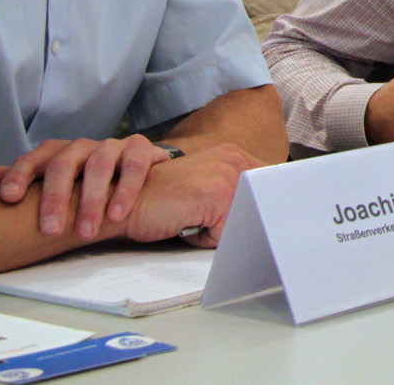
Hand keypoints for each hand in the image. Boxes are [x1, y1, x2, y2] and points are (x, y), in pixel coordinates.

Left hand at [0, 134, 169, 237]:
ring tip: (85, 232)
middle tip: (50, 230)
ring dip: (91, 200)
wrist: (148, 180)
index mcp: (60, 154)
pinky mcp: (142, 150)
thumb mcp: (62, 186)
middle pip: (64, 163)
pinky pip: (133, 166)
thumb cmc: (96, 187)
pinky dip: (125, 190)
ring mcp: (114, 146)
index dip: (20, 174)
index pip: (35, 158)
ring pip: (98, 165)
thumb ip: (29, 181)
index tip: (9, 198)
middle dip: (55, 197)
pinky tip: (116, 214)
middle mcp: (84, 147)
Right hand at [120, 145, 262, 247]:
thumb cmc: (161, 203)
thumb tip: (263, 218)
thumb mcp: (207, 194)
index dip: (265, 205)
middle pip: (264, 203)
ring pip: (244, 219)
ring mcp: (226, 174)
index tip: (267, 215)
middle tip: (213, 221)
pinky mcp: (215, 193)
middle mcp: (234, 159)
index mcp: (234, 156)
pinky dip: (206, 238)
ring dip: (221, 230)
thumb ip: (235, 198)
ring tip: (194, 220)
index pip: (271, 184)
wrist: (122, 203)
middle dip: (245, 220)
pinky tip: (185, 223)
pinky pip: (224, 232)